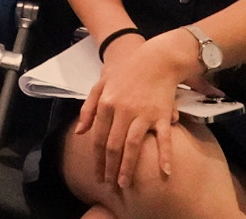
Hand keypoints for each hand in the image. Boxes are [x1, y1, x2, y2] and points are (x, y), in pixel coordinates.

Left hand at [78, 29, 202, 191]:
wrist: (156, 59)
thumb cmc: (126, 72)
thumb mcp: (100, 85)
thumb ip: (89, 109)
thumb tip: (80, 132)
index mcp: (106, 104)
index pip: (98, 138)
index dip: (97, 158)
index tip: (96, 174)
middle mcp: (122, 111)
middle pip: (113, 145)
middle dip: (110, 168)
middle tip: (109, 185)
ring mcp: (143, 114)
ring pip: (132, 145)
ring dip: (128, 167)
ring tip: (125, 184)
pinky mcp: (162, 114)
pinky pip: (164, 138)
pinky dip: (164, 155)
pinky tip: (165, 172)